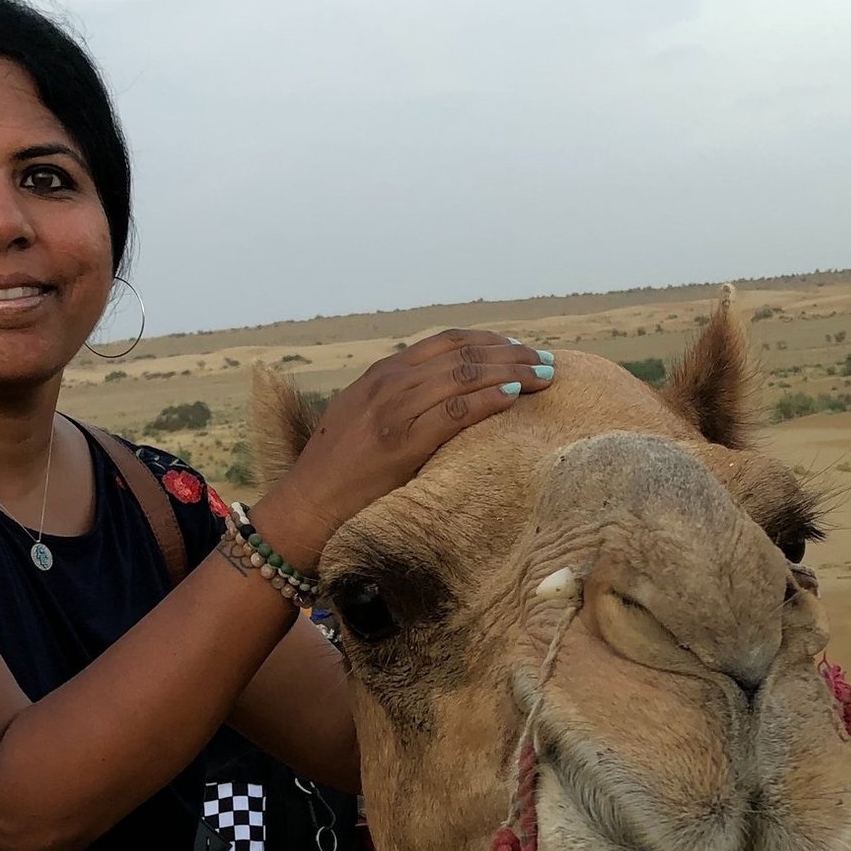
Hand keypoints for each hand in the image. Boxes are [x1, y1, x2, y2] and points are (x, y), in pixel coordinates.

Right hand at [264, 329, 552, 552]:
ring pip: (463, 376)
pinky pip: (453, 413)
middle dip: (511, 354)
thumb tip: (442, 402)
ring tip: (543, 377)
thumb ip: (398, 404)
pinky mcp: (399, 443)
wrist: (303, 508)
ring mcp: (392, 411)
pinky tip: (513, 398)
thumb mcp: (364, 422)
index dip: (491, 342)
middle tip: (546, 362)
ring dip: (511, 373)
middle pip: (462, 354)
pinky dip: (486, 401)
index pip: (447, 343)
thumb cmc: (336, 475)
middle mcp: (388, 384)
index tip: (522, 351)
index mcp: (382, 375)